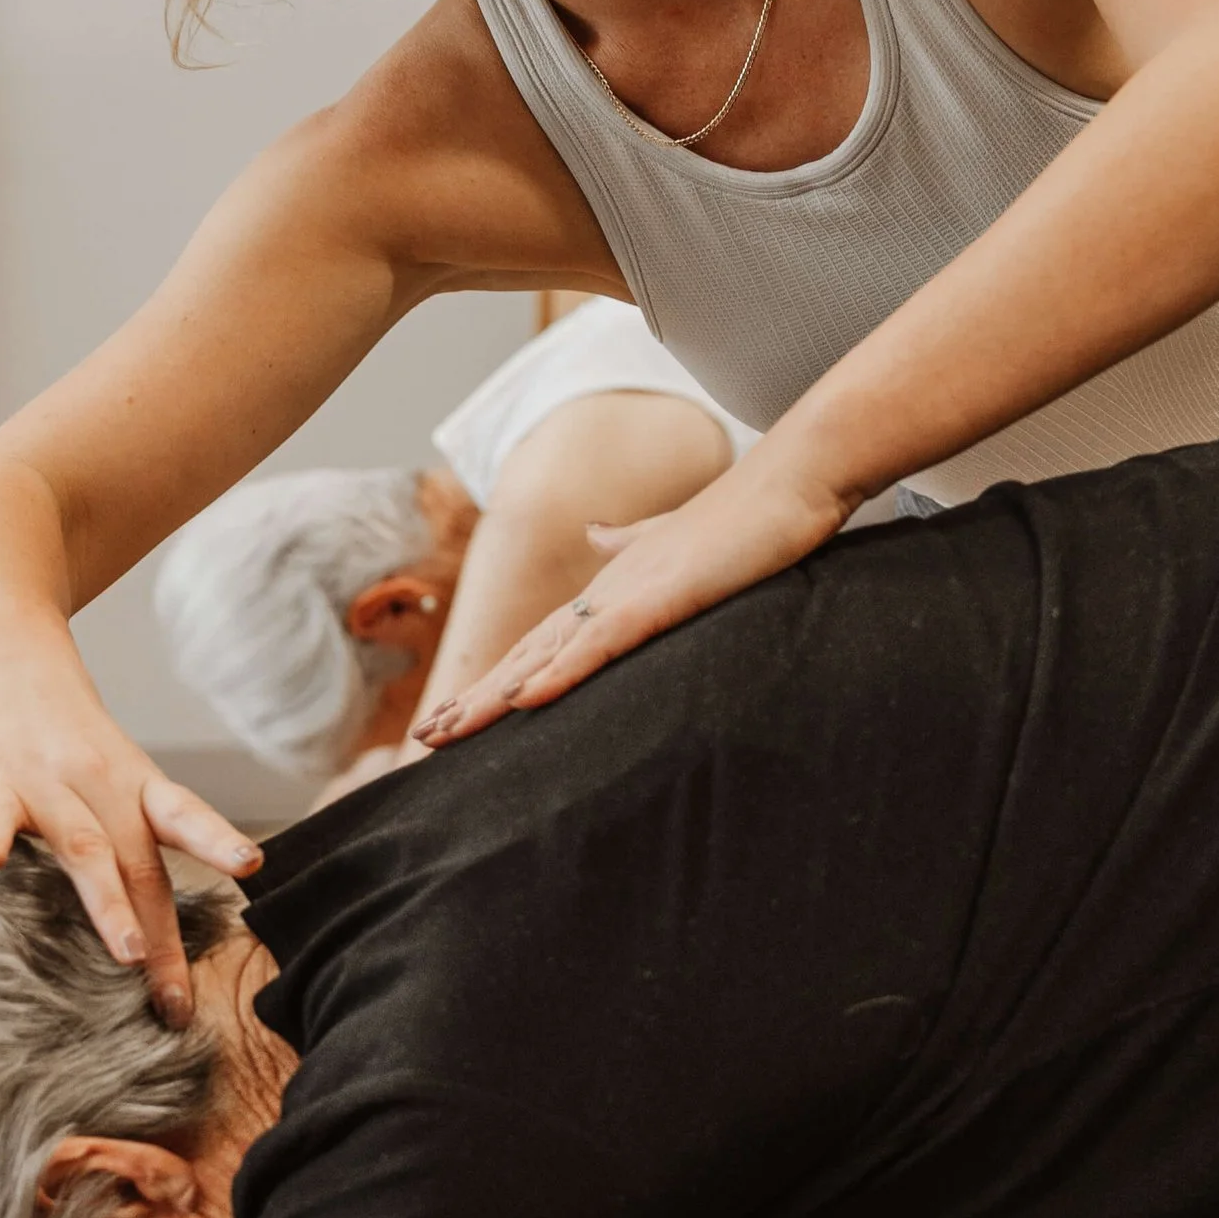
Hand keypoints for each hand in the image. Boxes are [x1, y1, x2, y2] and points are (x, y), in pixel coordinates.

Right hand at [0, 655, 259, 1027]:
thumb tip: (161, 940)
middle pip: (139, 864)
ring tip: (130, 955)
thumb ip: (135, 846)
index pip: (186, 819)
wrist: (5, 653)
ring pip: (84, 848)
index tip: (254, 868)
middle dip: (162, 935)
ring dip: (107, 903)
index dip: (219, 840)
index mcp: (137, 787)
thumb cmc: (68, 735)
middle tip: (176, 1000)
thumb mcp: (116, 775)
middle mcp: (101, 786)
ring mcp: (47, 783)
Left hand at [415, 445, 852, 742]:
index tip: (461, 714)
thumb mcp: (676, 540)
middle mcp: (607, 589)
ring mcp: (631, 592)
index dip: (500, 680)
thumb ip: (632, 540)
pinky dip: (559, 673)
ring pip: (546, 653)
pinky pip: (600, 642)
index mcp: (613, 585)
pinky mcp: (662, 598)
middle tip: (427, 736)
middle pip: (527, 654)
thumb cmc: (747, 516)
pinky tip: (523, 701)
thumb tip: (597, 532)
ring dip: (494, 696)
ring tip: (447, 730)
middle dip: (476, 699)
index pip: (543, 643)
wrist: (791, 480)